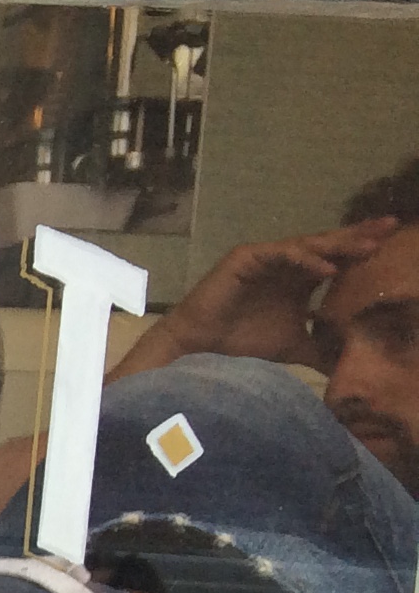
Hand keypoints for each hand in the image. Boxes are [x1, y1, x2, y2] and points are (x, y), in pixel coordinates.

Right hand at [125, 217, 400, 373]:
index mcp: (299, 279)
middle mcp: (286, 264)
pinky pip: (281, 253)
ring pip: (309, 246)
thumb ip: (321, 349)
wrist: (198, 347)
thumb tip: (351, 367)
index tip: (394, 244)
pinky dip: (305, 259)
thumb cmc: (240, 344)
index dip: (363, 251)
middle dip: (360, 236)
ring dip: (339, 246)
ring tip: (368, 247)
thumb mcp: (293, 347)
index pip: (338, 259)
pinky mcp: (247, 257)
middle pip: (329, 245)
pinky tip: (328, 268)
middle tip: (391, 226)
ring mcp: (267, 257)